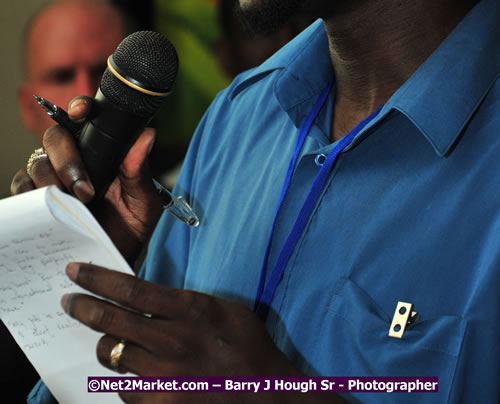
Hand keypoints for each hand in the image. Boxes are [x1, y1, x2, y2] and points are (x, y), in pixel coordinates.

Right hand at [10, 97, 162, 261]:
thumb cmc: (131, 226)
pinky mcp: (35, 200)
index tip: (81, 111)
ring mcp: (51, 177)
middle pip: (55, 137)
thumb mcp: (143, 201)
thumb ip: (140, 169)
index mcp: (101, 148)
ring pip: (37, 163)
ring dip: (51, 181)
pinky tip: (45, 210)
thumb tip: (147, 134)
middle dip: (67, 158)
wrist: (113, 260)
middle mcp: (73, 157)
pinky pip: (21, 190)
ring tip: (71, 206)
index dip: (79, 107)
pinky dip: (29, 197)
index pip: (86, 117)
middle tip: (84, 189)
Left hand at [61, 263, 344, 403]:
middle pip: (112, 321)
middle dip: (83, 308)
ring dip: (106, 346)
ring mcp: (164, 377)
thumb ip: (186, 303)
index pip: (132, 289)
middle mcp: (172, 341)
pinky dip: (125, 378)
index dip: (98, 279)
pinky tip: (135, 373)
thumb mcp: (223, 310)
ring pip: (113, 356)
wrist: (266, 397)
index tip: (77, 272)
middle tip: (68, 301)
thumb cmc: (249, 348)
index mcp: (190, 310)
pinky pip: (125, 389)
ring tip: (107, 341)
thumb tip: (151, 296)